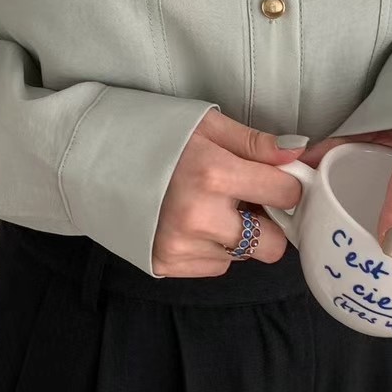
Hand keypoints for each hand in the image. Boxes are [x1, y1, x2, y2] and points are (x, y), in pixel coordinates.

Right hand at [154, 108, 306, 276]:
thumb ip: (255, 143)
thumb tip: (298, 153)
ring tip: (209, 207)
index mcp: (213, 173)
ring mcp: (182, 245)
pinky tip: (191, 223)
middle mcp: (199, 216)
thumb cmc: (153, 135)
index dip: (286, 186)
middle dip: (269, 225)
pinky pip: (216, 265)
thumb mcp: (206, 125)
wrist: (93, 159)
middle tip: (245, 201)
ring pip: (243, 256)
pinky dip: (212, 247)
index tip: (275, 181)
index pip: (286, 194)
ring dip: (237, 236)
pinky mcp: (167, 263)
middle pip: (273, 245)